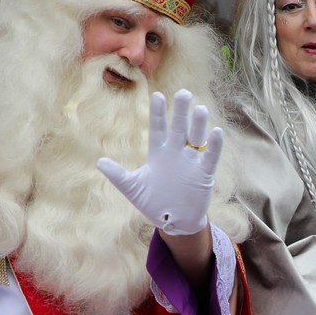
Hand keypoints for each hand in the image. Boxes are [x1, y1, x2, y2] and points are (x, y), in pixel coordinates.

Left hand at [97, 89, 222, 236]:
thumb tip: (99, 162)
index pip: (158, 129)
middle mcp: (176, 153)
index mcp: (158, 153)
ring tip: (200, 109)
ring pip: (196, 139)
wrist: (174, 222)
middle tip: (183, 92)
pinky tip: (216, 132)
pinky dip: (214, 146)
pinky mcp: (204, 174)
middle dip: (180, 111)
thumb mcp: (133, 189)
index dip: (158, 113)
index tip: (157, 95)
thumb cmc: (153, 203)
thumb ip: (118, 175)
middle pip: (179, 128)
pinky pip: (210, 157)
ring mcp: (191, 162)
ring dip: (198, 125)